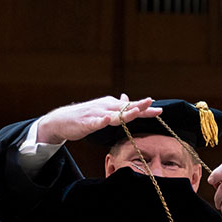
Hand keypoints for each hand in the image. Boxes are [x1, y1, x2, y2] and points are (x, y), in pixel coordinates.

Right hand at [36, 94, 161, 144]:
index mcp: (111, 105)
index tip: (160, 110)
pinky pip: (95, 122)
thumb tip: (128, 99)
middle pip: (126, 108)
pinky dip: (101, 121)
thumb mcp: (103, 109)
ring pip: (113, 114)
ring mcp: (96, 114)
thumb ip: (117, 107)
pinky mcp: (86, 122)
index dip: (145, 108)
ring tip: (136, 111)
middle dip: (140, 107)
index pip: (131, 106)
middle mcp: (105, 106)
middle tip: (153, 106)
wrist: (61, 120)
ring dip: (125, 113)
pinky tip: (107, 119)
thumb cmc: (84, 116)